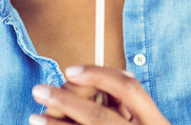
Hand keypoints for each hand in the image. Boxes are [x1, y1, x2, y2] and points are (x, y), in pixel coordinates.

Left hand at [30, 65, 170, 124]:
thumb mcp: (144, 120)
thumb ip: (124, 102)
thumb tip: (89, 77)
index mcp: (155, 122)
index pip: (128, 88)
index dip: (98, 75)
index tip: (70, 70)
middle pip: (100, 116)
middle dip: (65, 101)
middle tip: (39, 90)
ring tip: (35, 116)